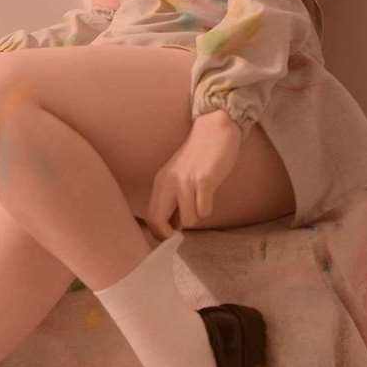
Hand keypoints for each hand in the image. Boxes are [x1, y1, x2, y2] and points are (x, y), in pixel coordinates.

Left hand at [145, 111, 242, 238]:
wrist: (215, 130)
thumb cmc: (199, 156)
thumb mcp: (178, 177)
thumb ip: (173, 199)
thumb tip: (174, 226)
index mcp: (160, 183)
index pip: (151, 218)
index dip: (160, 233)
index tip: (171, 236)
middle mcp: (169, 183)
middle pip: (158, 222)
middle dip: (170, 233)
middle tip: (183, 231)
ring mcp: (186, 182)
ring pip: (187, 220)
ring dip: (197, 217)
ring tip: (202, 201)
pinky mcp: (204, 181)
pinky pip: (204, 210)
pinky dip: (208, 209)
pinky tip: (209, 195)